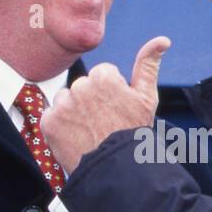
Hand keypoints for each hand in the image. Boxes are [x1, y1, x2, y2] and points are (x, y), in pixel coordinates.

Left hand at [41, 37, 170, 174]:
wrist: (117, 170)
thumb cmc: (134, 134)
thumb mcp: (147, 98)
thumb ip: (148, 65)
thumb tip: (162, 40)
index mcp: (103, 76)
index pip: (101, 76)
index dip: (109, 94)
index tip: (114, 111)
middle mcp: (80, 86)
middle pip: (81, 88)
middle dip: (90, 102)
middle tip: (102, 124)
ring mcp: (63, 104)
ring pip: (65, 101)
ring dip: (73, 113)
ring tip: (88, 131)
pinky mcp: (49, 122)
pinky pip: (51, 117)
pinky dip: (59, 127)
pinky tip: (75, 138)